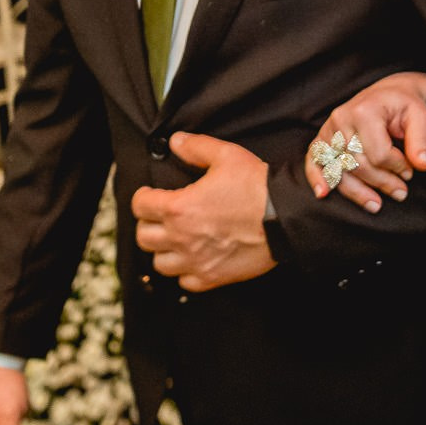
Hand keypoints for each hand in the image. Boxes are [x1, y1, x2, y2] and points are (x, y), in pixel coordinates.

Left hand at [131, 133, 274, 292]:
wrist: (285, 215)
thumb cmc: (256, 186)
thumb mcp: (226, 155)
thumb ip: (196, 147)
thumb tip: (176, 142)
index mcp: (179, 207)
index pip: (140, 206)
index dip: (143, 197)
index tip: (150, 195)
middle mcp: (181, 237)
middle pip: (143, 237)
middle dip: (148, 224)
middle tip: (161, 217)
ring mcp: (195, 261)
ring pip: (159, 263)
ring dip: (164, 251)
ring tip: (176, 240)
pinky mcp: (212, 278)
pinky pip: (185, 282)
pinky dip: (185, 272)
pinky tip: (195, 258)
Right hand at [306, 71, 425, 211]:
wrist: (388, 92)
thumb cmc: (404, 105)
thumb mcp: (420, 116)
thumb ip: (421, 139)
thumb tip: (423, 165)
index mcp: (365, 111)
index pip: (378, 154)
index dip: (396, 168)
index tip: (410, 171)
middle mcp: (341, 118)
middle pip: (358, 165)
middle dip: (382, 182)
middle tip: (401, 191)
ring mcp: (329, 128)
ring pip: (340, 170)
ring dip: (357, 192)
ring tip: (377, 205)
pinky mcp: (322, 137)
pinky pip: (314, 160)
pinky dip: (317, 177)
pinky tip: (323, 193)